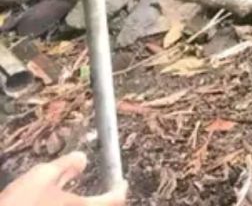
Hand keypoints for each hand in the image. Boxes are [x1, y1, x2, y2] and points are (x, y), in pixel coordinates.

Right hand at [0, 152, 126, 204]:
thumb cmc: (20, 203)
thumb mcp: (42, 175)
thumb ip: (66, 165)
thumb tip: (82, 159)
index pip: (116, 200)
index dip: (121, 189)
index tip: (122, 182)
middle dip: (107, 202)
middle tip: (106, 193)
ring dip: (91, 205)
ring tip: (85, 198)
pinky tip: (63, 203)